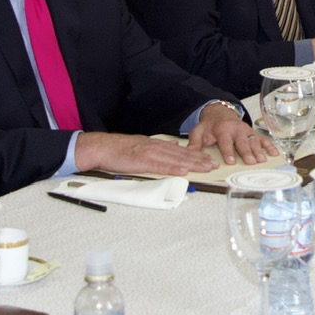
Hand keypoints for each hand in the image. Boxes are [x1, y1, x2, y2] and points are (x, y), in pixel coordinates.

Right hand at [73, 131, 218, 175]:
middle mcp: (155, 146)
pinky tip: (183, 170)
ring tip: (205, 168)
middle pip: (181, 154)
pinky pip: (161, 166)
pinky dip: (173, 168)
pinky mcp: (142, 161)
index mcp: (155, 144)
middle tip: (213, 165)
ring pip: (175, 159)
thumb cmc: (118, 150)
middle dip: (199, 160)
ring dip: (192, 164)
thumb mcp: (141, 145)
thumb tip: (173, 148)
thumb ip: (158, 147)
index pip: (179, 150)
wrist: (101, 147)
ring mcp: (149, 153)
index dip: (195, 155)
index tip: (208, 159)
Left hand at [187, 101, 279, 164]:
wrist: (220, 113)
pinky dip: (269, 145)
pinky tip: (274, 153)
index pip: (225, 142)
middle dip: (247, 152)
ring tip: (263, 160)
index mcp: (222, 129)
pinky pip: (263, 138)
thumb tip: (190, 153)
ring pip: (254, 141)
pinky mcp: (253, 133)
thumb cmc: (210, 126)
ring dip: (259, 151)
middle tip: (251, 162)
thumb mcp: (198, 131)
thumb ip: (194, 143)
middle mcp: (236, 129)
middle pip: (242, 142)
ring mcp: (247, 131)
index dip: (228, 152)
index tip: (230, 161)